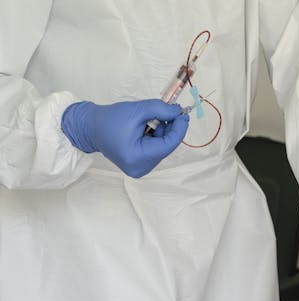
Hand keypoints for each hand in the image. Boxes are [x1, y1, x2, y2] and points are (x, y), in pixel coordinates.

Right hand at [61, 99, 189, 177]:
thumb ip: (160, 110)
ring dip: (162, 133)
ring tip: (149, 120)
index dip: (179, 129)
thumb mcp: (137, 110)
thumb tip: (178, 112)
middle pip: (166, 147)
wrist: (90, 127)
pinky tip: (146, 128)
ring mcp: (139, 169)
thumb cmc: (109, 119)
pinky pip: (155, 151)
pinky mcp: (139, 166)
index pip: (167, 145)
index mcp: (136, 157)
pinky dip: (156, 138)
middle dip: (170, 129)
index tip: (184, 115)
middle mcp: (139, 168)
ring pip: (162, 149)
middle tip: (170, 112)